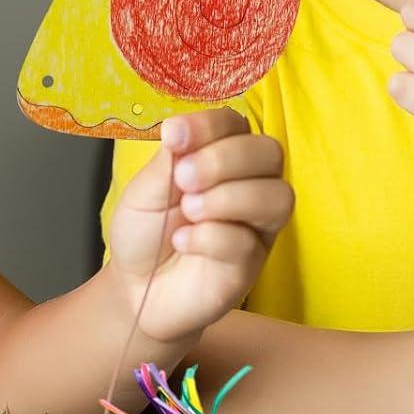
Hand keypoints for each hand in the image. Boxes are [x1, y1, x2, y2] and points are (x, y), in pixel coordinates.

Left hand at [106, 108, 292, 343]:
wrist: (137, 289)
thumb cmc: (144, 232)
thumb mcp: (144, 190)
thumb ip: (168, 160)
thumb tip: (179, 128)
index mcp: (220, 156)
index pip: (235, 124)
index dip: (209, 125)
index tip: (174, 136)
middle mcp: (248, 183)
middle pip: (269, 153)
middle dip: (224, 159)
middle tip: (183, 179)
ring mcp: (256, 224)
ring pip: (277, 196)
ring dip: (229, 196)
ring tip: (188, 210)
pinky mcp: (252, 263)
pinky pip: (249, 241)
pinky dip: (212, 236)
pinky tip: (183, 240)